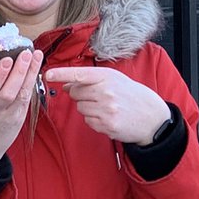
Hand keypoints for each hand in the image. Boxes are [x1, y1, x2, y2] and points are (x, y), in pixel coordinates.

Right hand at [0, 48, 43, 167]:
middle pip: (9, 91)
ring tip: (36, 56)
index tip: (7, 58)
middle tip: (26, 52)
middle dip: (19, 71)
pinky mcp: (19, 119)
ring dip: (30, 75)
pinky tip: (36, 70)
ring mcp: (9, 116)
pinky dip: (31, 85)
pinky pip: (26, 100)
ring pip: (21, 95)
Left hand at [45, 66, 170, 145]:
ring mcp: (106, 109)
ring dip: (88, 108)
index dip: (61, 74)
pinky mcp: (106, 125)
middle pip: (75, 93)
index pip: (79, 74)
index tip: (47, 74)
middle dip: (79, 95)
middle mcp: (105, 92)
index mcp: (107, 76)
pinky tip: (107, 116)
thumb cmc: (131, 94)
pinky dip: (94, 119)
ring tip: (105, 106)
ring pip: (80, 108)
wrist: (151, 116)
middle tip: (95, 95)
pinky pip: (88, 121)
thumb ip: (90, 80)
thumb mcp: (114, 80)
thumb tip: (67, 85)